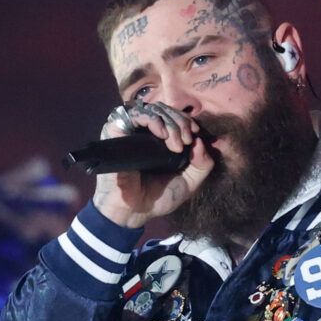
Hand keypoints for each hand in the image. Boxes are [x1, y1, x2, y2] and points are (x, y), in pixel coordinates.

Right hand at [91, 102, 215, 228]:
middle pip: (167, 110)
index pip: (175, 117)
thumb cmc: (157, 197)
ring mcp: (132, 130)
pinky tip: (161, 133)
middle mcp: (146, 132)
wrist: (133, 211)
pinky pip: (136, 114)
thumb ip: (203, 165)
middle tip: (186, 142)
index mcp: (162, 140)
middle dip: (181, 123)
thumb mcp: (189, 182)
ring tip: (175, 144)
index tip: (195, 135)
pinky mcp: (117, 130)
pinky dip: (153, 119)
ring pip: (154, 109)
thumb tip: (202, 142)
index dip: (187, 121)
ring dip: (170, 122)